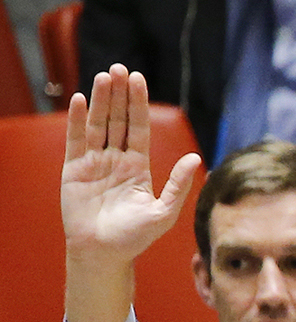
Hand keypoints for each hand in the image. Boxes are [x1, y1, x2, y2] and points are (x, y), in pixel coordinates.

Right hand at [62, 66, 200, 321]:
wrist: (104, 254)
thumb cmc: (135, 237)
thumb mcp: (164, 212)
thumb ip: (178, 185)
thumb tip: (195, 159)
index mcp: (138, 166)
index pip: (139, 127)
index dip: (139, 104)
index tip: (139, 79)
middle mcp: (116, 160)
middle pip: (118, 120)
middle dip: (120, 95)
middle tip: (121, 68)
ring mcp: (94, 163)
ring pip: (98, 125)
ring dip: (101, 100)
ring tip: (105, 76)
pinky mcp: (74, 170)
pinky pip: (76, 140)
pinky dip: (77, 120)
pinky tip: (81, 100)